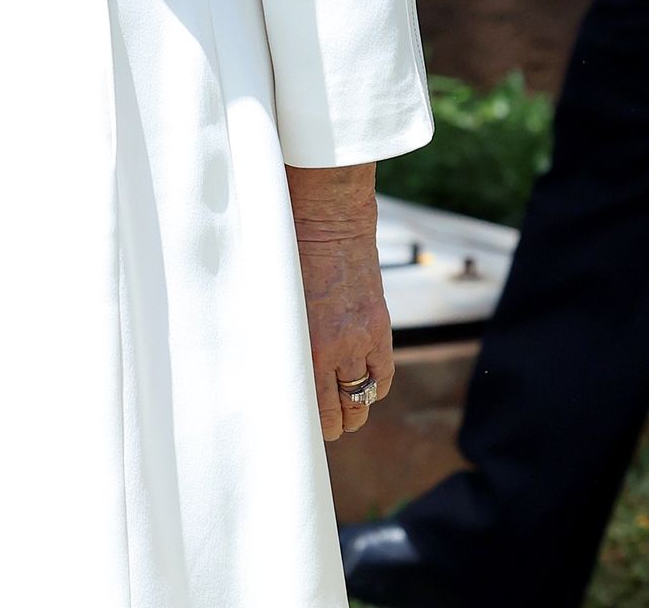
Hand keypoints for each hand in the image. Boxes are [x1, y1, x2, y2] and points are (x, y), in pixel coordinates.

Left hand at [285, 162, 392, 442]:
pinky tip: (363, 384)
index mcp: (300, 344)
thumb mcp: (272, 300)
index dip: (310, 426)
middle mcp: (332, 349)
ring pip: (363, 399)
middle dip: (333, 423)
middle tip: (325, 425)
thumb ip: (276, 337)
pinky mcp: (380, 327)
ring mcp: (360, 340)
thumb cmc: (286, 254)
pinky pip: (382, 375)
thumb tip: (267, 369)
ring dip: (354, 409)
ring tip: (346, 411)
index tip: (303, 430)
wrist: (327, 218)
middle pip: (340, 412)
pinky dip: (374, 385)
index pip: (311, 409)